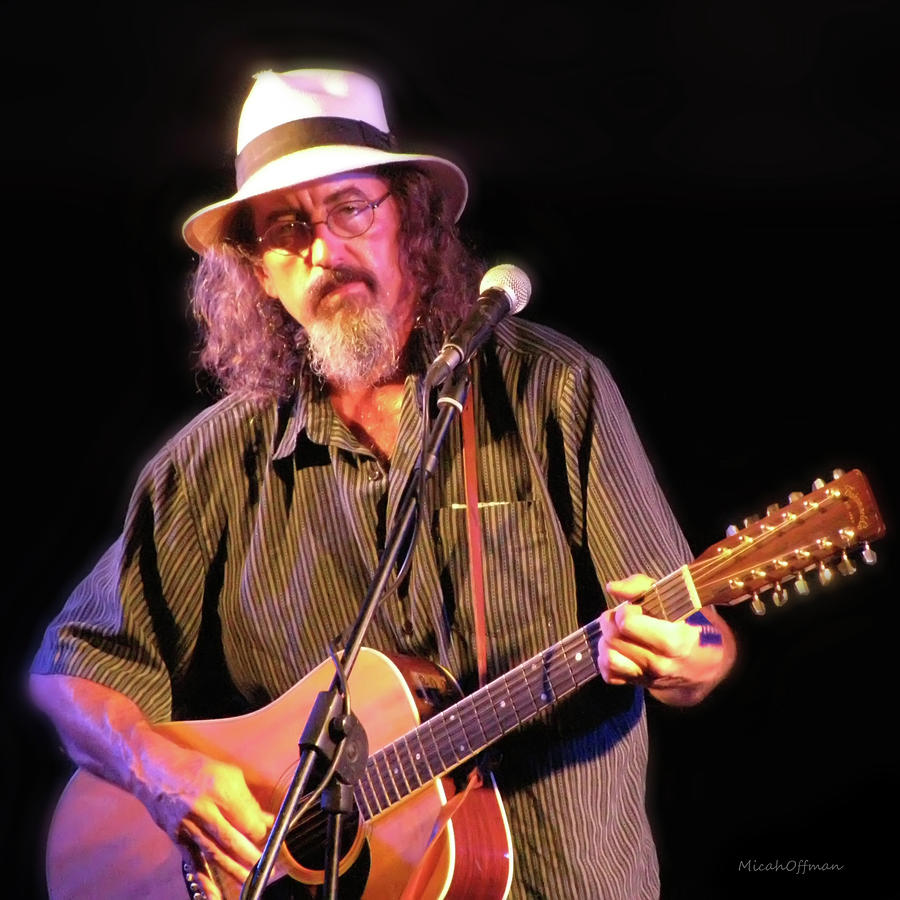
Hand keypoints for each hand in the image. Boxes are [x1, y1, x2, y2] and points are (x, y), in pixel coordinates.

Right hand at [129, 729, 274, 898]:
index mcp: (221, 788)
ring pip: (215, 853)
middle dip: (251, 856)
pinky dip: (205, 880)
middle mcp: (204, 808)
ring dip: (234, 870)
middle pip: (232, 839)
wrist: (155, 772)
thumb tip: (267, 820)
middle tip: (267, 868)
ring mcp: (188, 826)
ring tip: (251, 881)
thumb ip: (247, 801)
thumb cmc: (196, 769)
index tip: (272, 839)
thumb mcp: (228, 775)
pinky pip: (193, 862)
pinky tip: (215, 895)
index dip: (262, 833)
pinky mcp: (177, 838)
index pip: (247, 818)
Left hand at [598, 574, 734, 704]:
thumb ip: (643, 588)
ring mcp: (648, 677)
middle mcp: (659, 663)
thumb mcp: (681, 601)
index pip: (627, 623)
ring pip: (607, 657)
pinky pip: (609, 674)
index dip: (627, 609)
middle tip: (624, 615)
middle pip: (614, 637)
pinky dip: (607, 660)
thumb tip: (612, 587)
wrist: (710, 667)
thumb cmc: (697, 628)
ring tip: (619, 632)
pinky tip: (619, 649)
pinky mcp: (640, 685)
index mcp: (674, 640)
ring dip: (607, 641)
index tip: (637, 607)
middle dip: (613, 620)